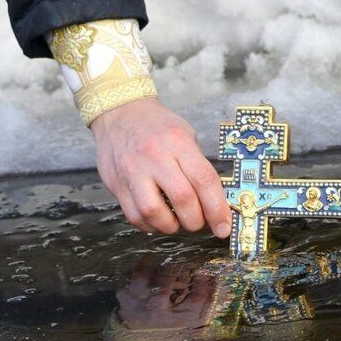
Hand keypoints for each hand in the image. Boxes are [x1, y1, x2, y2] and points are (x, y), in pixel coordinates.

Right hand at [91, 98, 231, 237]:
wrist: (120, 114)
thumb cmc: (157, 126)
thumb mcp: (186, 135)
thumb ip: (198, 166)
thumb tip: (217, 202)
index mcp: (178, 143)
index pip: (204, 180)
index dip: (217, 209)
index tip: (224, 227)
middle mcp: (155, 157)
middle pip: (182, 199)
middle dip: (196, 220)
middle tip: (199, 222)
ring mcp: (133, 172)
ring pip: (154, 212)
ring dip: (172, 226)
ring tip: (177, 222)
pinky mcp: (117, 184)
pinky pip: (135, 216)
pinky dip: (151, 225)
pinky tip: (158, 219)